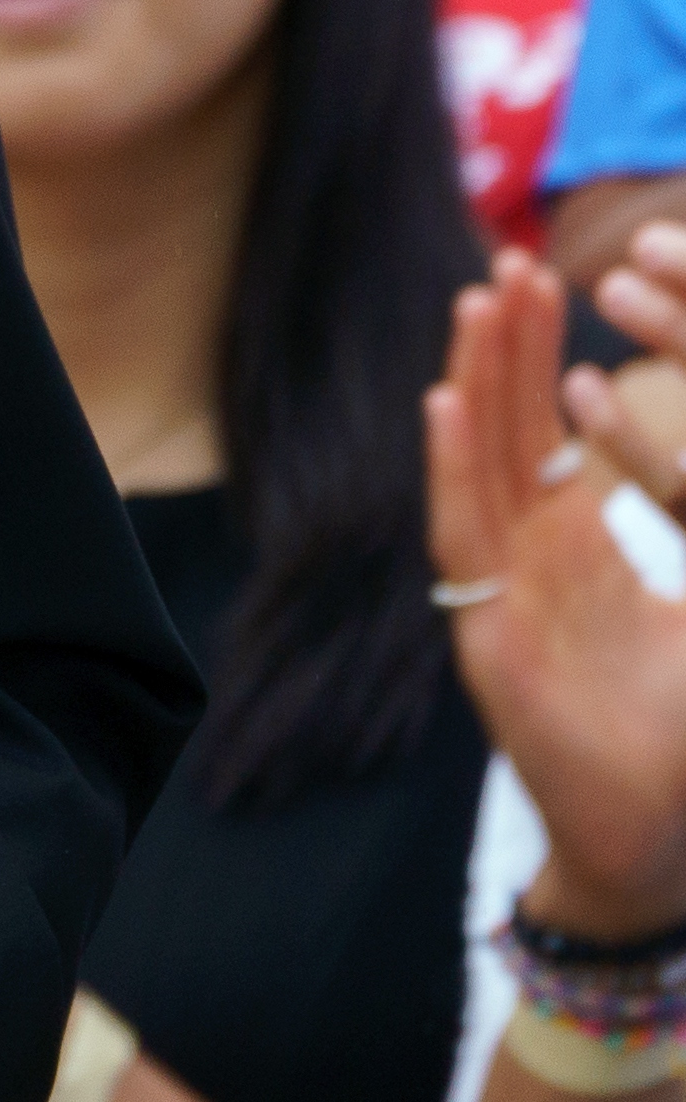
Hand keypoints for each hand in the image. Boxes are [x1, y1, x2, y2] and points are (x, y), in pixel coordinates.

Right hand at [430, 251, 685, 936]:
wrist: (652, 846)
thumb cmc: (681, 743)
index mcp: (573, 553)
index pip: (554, 435)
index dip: (548, 361)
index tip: (552, 279)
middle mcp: (528, 562)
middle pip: (507, 433)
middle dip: (509, 345)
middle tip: (511, 255)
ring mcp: (501, 597)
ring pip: (480, 466)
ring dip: (476, 381)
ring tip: (478, 298)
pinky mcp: (486, 640)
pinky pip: (464, 538)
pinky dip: (450, 468)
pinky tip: (441, 403)